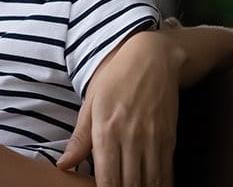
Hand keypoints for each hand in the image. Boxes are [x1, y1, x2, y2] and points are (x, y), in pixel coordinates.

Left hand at [56, 31, 180, 186]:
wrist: (153, 58)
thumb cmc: (116, 79)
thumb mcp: (91, 104)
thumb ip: (80, 139)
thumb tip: (63, 165)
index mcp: (106, 130)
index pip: (107, 179)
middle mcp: (131, 138)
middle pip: (130, 185)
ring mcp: (153, 140)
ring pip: (150, 183)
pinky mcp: (169, 139)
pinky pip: (166, 173)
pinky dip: (160, 185)